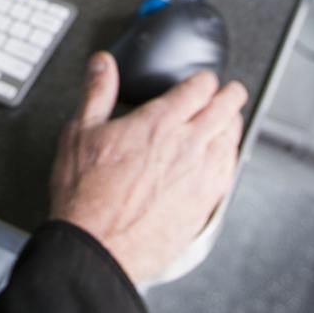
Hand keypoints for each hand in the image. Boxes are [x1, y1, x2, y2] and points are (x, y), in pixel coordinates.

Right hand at [49, 51, 246, 284]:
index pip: (199, 88)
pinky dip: (230, 158)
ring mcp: (200, 177)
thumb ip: (97, 92)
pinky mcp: (204, 204)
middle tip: (231, 92)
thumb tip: (102, 65)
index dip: (204, 79)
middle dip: (230, 96)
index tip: (203, 80)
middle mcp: (187, 146)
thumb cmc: (86, 196)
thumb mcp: (80, 133)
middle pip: (225, 109)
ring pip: (231, 140)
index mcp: (159, 123)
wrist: (97, 247)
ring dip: (233, 125)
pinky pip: (229, 172)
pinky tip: (225, 159)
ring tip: (231, 120)